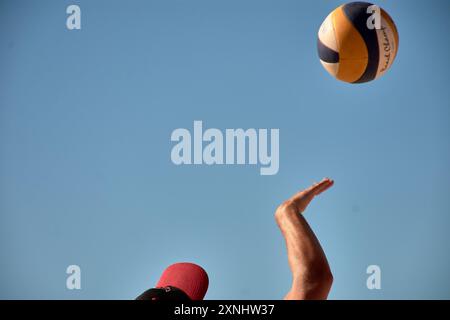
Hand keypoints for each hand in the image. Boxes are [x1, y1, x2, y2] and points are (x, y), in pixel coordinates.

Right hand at [275, 178, 333, 299]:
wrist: (296, 248)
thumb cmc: (299, 254)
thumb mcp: (301, 249)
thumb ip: (302, 251)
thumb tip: (302, 270)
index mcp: (284, 218)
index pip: (297, 205)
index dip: (306, 198)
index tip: (313, 193)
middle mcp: (284, 209)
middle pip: (303, 196)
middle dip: (313, 189)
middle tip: (323, 184)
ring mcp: (289, 205)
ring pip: (308, 192)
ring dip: (320, 186)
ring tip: (329, 181)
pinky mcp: (298, 200)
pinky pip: (312, 191)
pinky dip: (320, 187)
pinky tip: (329, 182)